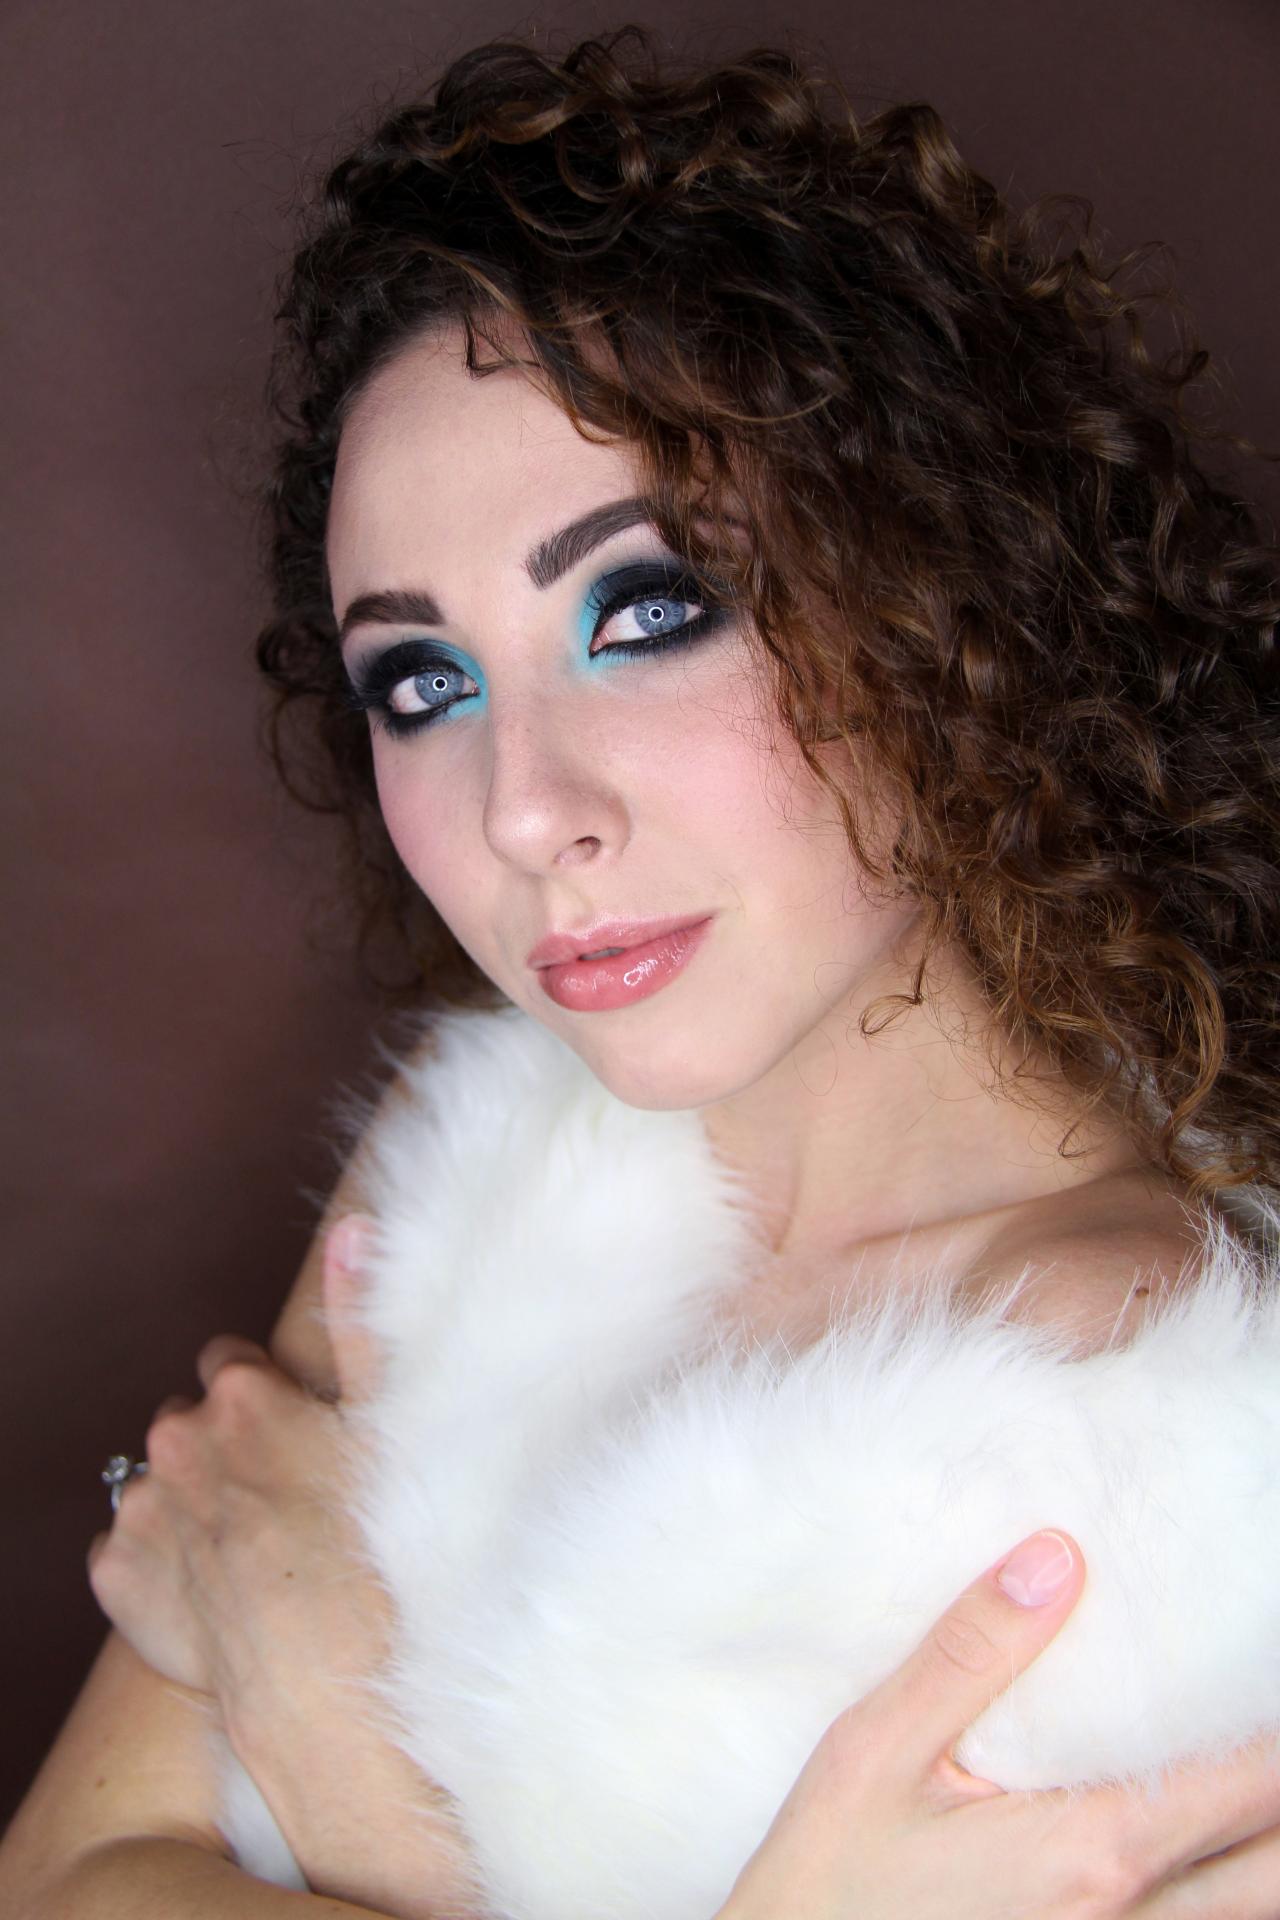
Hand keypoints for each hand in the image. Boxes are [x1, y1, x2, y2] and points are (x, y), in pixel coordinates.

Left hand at [87, 1217, 480, 1917]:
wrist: (333, 1683)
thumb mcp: (389, 1422)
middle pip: (191, 1423)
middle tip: (287, 1499)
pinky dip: (160, 1564)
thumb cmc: (375, 1552)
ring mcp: (143, 1514)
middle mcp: (177, 1441)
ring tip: (255, 1551)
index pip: (229, 1362)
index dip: (269, 1399)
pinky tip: (215, 1587)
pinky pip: (127, 1552)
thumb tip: (351, 1227)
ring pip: (159, 1485)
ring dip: (193, 1503)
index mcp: (242, 1395)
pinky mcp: (120, 1582)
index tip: (301, 1439)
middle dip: (227, 1447)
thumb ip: (362, 1318)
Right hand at [715, 1530, 1279, 1918]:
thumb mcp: (876, 1751)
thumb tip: (1056, 1558)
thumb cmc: (826, 1881)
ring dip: (1264, 1847)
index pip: (1241, 1785)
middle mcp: (1126, 1919)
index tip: (1269, 1650)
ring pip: (1245, 1913)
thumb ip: (971, 1655)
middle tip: (1266, 1719)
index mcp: (1089, 1850)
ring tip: (1250, 1777)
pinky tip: (1193, 1846)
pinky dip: (1220, 1892)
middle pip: (1274, 1865)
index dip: (1276, 1729)